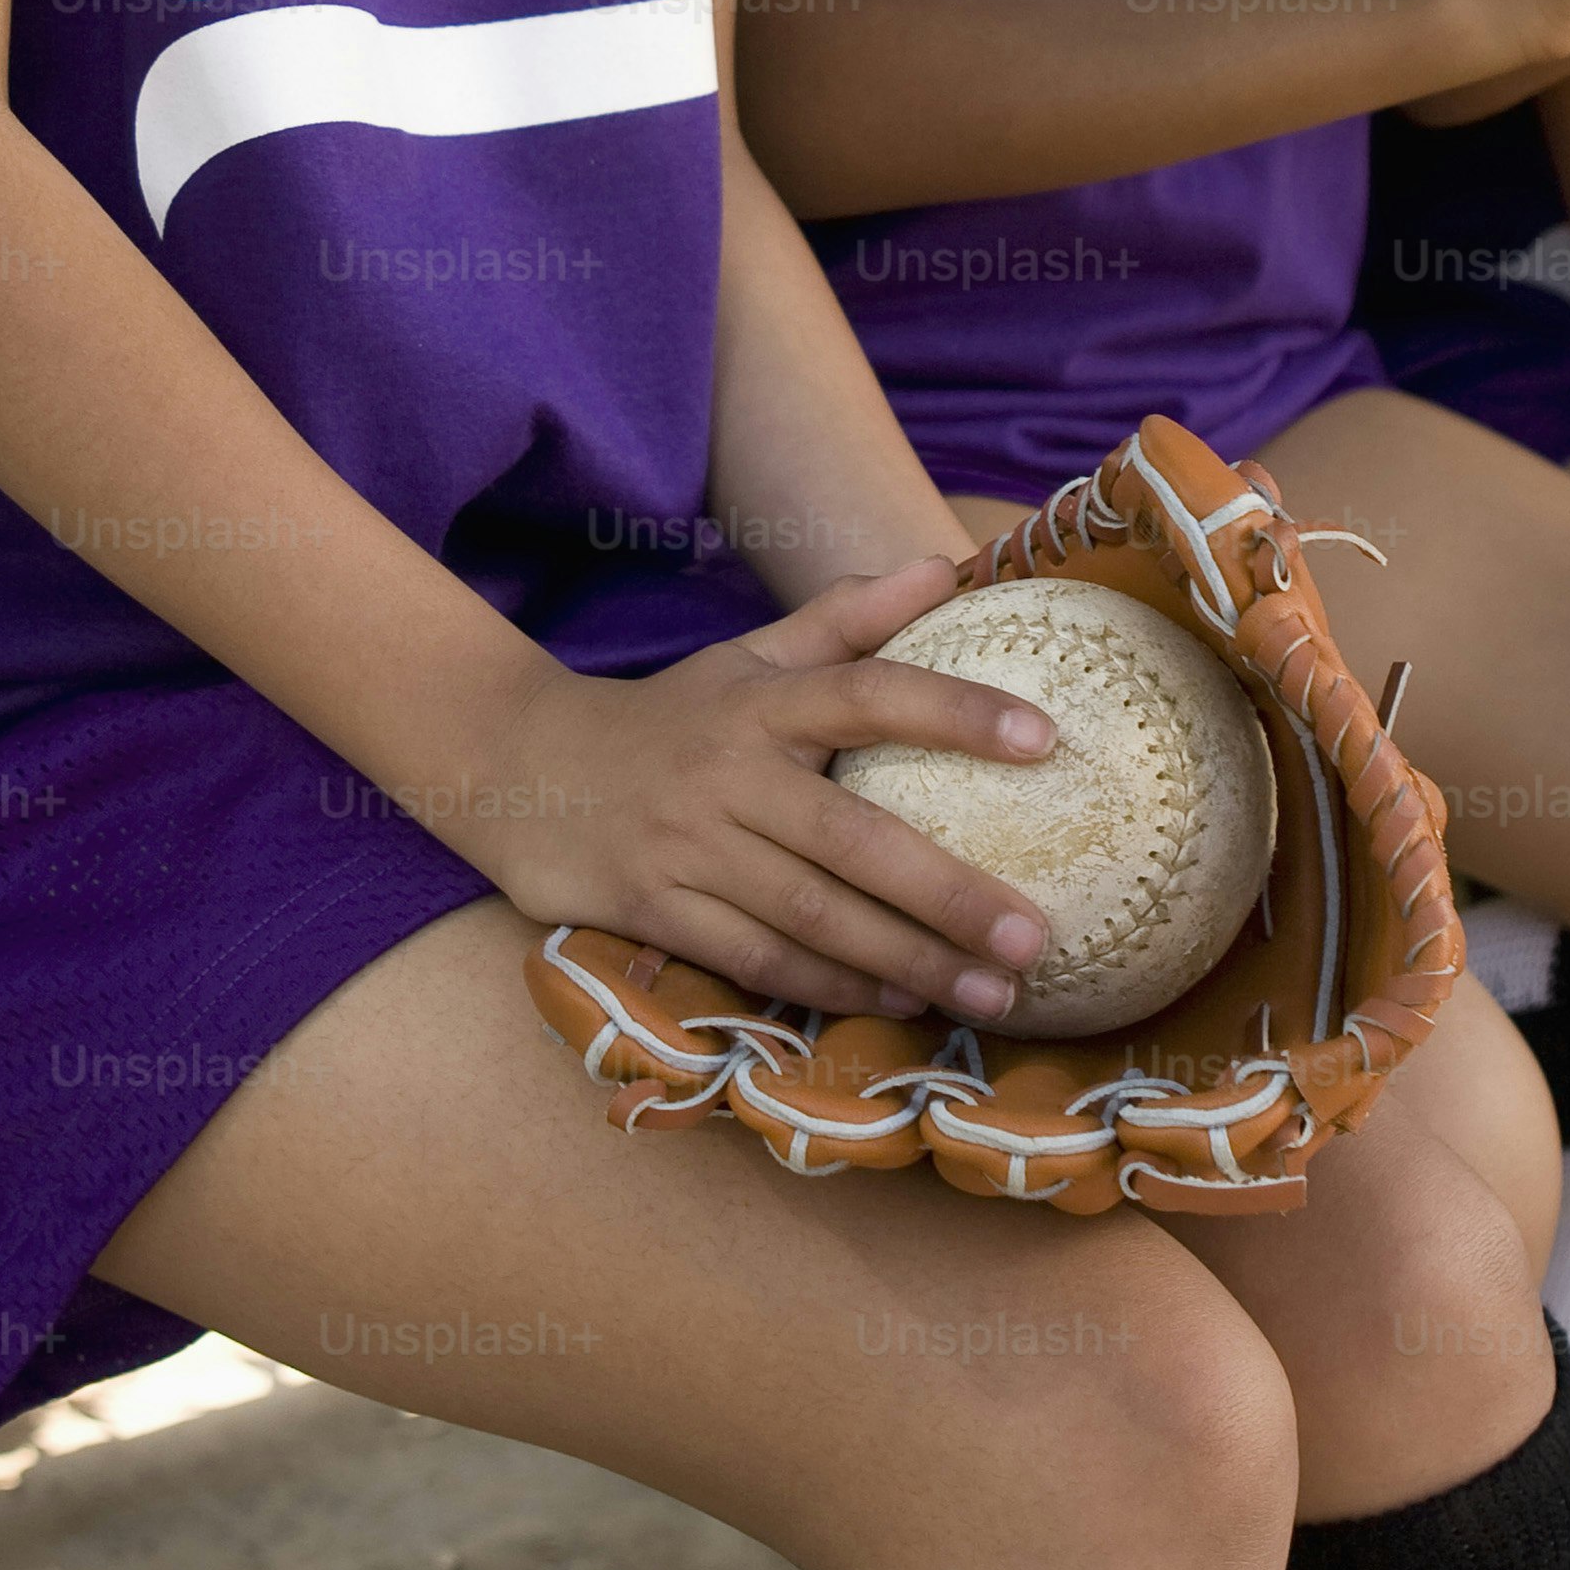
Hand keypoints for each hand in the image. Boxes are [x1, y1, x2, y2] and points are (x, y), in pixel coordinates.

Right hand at [437, 557, 1061, 1020]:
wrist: (523, 771)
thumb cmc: (669, 717)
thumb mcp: (748, 659)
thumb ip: (846, 618)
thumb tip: (948, 565)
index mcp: (761, 702)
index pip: (870, 693)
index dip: (957, 713)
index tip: (1046, 740)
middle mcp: (729, 774)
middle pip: (854, 838)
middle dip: (950, 894)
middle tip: (1033, 937)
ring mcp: (691, 849)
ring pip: (815, 917)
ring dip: (909, 962)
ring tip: (993, 994)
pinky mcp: (658, 913)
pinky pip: (762, 962)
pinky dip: (836, 987)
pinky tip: (904, 1004)